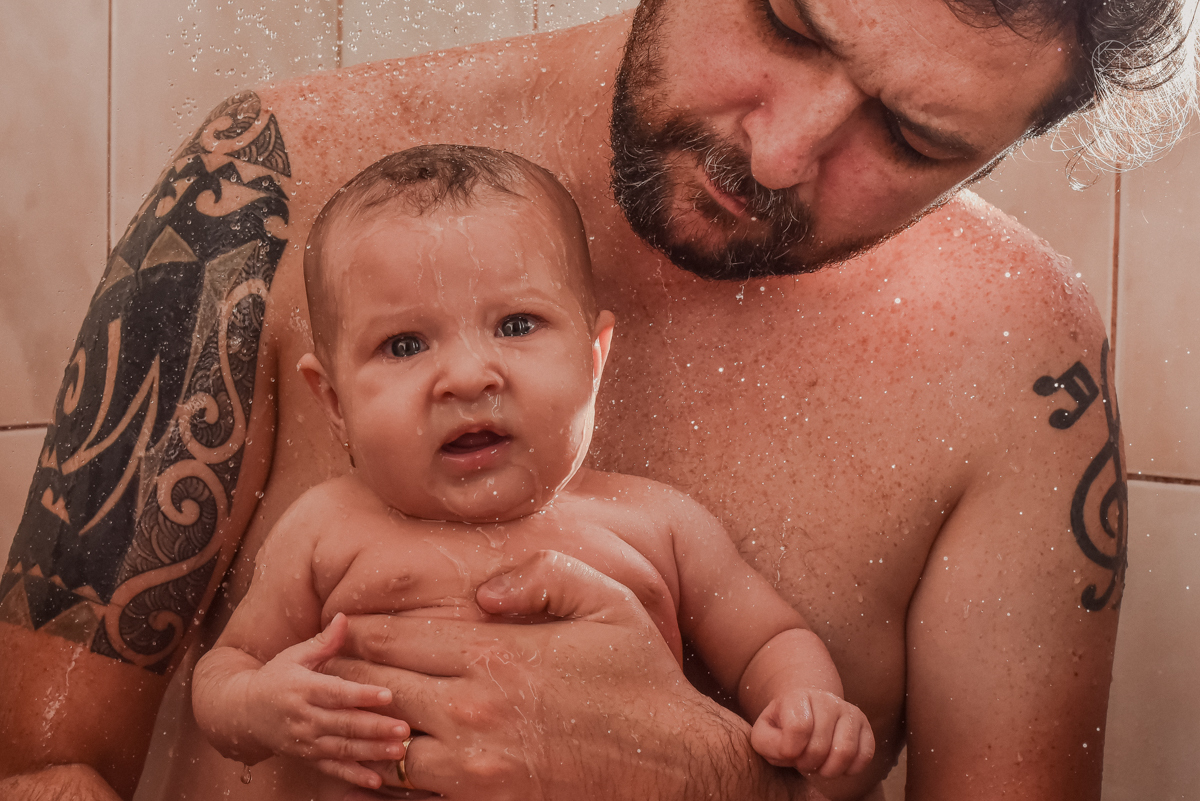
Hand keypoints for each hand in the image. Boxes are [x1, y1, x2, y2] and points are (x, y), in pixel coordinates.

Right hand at [240, 613, 410, 788]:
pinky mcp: (307, 758)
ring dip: (372, 751)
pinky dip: (354, 776)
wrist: (241, 713)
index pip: (336, 693)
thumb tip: (344, 617)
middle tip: (404, 729)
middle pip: (344, 724)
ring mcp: (305, 741)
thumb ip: (323, 642)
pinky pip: (332, 769)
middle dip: (375, 728)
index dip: (362, 695)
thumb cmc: (274, 679)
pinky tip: (376, 780)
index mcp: (303, 689)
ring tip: (399, 750)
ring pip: (342, 748)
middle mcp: (304, 718)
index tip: (388, 695)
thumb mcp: (294, 657)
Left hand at [325, 550, 808, 800]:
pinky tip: (385, 765)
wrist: (676, 767)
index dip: (357, 631)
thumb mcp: (607, 601)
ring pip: (381, 749)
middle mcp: (471, 712)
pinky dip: (389, 780)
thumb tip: (483, 593)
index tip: (339, 626)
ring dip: (361, 731)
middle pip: (375, 690)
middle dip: (345, 678)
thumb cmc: (642, 679)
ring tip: (345, 718)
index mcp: (493, 655)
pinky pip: (411, 797)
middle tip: (323, 669)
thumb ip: (542, 576)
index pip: (393, 638)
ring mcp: (473, 770)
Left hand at [750, 689, 874, 777]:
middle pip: (821, 745)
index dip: (791, 750)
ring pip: (845, 751)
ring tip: (819, 766)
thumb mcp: (764, 732)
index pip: (798, 728)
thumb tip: (789, 751)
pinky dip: (850, 769)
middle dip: (808, 764)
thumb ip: (767, 743)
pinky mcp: (865, 725)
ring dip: (829, 770)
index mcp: (798, 697)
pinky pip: (865, 755)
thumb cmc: (782, 726)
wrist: (807, 711)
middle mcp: (826, 699)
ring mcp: (849, 710)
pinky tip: (835, 764)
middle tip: (803, 763)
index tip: (788, 753)